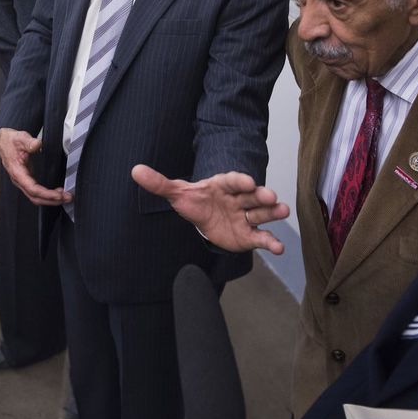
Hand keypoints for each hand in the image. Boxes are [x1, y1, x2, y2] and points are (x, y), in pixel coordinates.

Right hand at [0, 128, 67, 206]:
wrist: (4, 141)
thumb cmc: (11, 141)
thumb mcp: (20, 138)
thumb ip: (29, 142)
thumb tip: (37, 144)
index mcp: (17, 172)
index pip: (32, 189)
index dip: (46, 194)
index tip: (58, 195)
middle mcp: (19, 180)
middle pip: (35, 197)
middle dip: (52, 200)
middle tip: (67, 198)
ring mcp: (22, 181)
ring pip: (35, 197)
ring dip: (50, 199)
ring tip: (64, 197)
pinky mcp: (26, 180)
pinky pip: (36, 192)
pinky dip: (47, 195)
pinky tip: (56, 193)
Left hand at [131, 165, 290, 254]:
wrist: (205, 220)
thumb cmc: (194, 202)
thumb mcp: (176, 193)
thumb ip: (159, 183)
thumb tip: (135, 170)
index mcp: (222, 185)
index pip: (232, 181)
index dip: (240, 181)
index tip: (248, 182)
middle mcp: (238, 199)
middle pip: (251, 196)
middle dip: (262, 196)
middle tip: (272, 197)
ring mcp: (245, 216)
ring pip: (261, 214)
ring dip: (272, 214)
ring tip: (282, 211)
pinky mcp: (249, 235)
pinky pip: (261, 237)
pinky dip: (271, 242)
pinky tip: (280, 248)